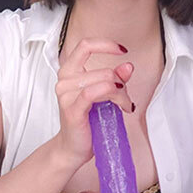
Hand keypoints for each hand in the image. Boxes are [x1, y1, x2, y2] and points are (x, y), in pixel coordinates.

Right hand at [53, 38, 134, 165]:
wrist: (72, 148)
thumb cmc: (87, 121)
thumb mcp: (104, 95)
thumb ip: (114, 78)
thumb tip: (128, 66)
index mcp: (69, 71)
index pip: (85, 45)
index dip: (106, 44)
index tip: (123, 50)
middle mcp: (64, 80)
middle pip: (103, 69)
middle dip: (121, 82)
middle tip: (127, 97)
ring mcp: (66, 94)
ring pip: (104, 81)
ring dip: (121, 93)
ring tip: (125, 105)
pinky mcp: (71, 109)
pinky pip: (94, 93)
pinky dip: (113, 95)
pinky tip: (122, 105)